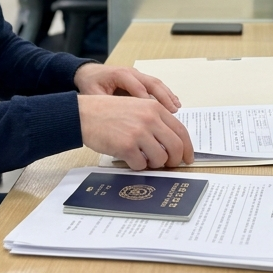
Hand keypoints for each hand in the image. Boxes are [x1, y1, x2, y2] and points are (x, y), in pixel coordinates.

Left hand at [73, 63, 180, 112]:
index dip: (146, 101)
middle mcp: (132, 72)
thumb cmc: (91, 83)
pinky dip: (165, 94)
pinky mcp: (140, 78)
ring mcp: (137, 74)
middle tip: (173, 110)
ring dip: (167, 95)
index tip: (154, 116)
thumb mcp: (93, 94)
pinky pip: (155, 85)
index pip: (137, 88)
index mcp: (120, 74)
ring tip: (177, 108)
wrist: (88, 72)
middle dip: (163, 97)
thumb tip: (118, 120)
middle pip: (151, 83)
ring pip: (156, 83)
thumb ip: (106, 104)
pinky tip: (173, 104)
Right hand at [77, 95, 195, 169]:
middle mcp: (149, 119)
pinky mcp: (126, 146)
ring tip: (144, 159)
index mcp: (154, 108)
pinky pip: (141, 165)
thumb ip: (155, 120)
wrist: (84, 115)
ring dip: (154, 164)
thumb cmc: (108, 112)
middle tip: (170, 165)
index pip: (181, 130)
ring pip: (160, 158)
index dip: (188, 147)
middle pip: (176, 146)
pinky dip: (138, 166)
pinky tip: (130, 158)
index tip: (188, 158)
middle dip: (175, 160)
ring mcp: (138, 132)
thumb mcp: (136, 107)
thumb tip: (172, 143)